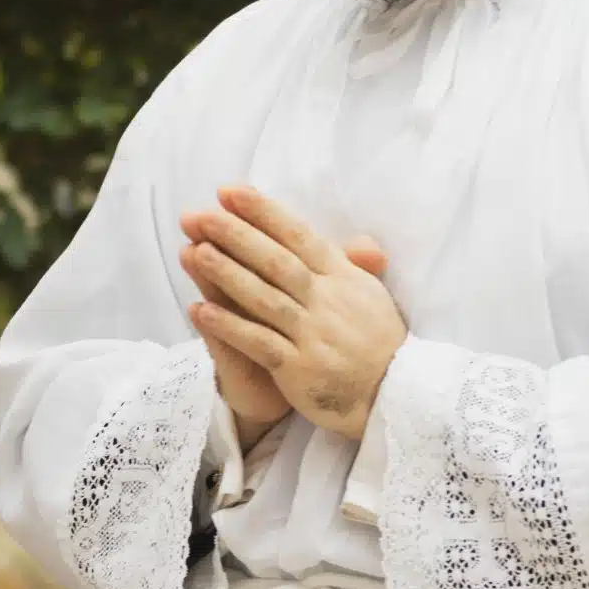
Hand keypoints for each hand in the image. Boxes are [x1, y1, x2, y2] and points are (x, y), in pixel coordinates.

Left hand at [177, 187, 406, 441]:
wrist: (395, 396)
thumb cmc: (380, 343)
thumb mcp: (373, 295)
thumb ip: (353, 265)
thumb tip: (356, 237)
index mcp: (344, 278)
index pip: (299, 236)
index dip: (263, 212)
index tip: (231, 192)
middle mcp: (328, 301)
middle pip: (276, 261)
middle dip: (237, 235)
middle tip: (201, 215)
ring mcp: (313, 335)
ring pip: (265, 298)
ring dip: (227, 274)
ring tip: (194, 252)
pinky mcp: (299, 368)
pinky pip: (259, 343)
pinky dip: (229, 326)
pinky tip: (199, 311)